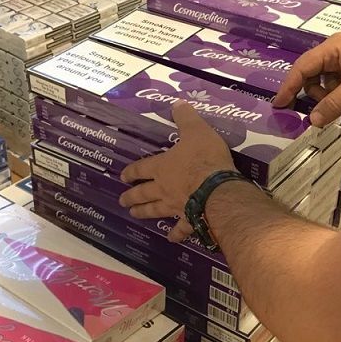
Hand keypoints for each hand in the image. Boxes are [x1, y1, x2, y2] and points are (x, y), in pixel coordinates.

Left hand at [120, 102, 235, 241]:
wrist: (217, 188)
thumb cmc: (205, 158)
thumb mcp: (196, 130)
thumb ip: (186, 118)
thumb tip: (177, 103)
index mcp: (162, 167)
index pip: (141, 168)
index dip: (131, 172)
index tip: (122, 176)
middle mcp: (164, 188)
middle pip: (143, 193)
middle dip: (132, 196)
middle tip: (122, 201)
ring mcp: (175, 206)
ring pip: (155, 210)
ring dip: (144, 212)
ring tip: (134, 215)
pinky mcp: (190, 219)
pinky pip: (180, 228)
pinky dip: (175, 233)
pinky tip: (171, 238)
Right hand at [273, 30, 340, 126]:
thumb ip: (334, 103)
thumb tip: (312, 120)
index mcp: (332, 47)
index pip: (302, 67)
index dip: (288, 86)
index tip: (278, 105)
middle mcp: (336, 49)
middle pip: (311, 74)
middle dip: (313, 93)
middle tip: (322, 111)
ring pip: (325, 80)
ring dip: (328, 95)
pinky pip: (338, 81)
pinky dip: (339, 93)